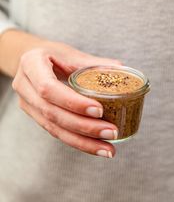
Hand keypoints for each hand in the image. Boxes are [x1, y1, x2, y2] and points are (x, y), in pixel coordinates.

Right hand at [12, 41, 121, 157]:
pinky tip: (96, 147)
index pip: (48, 88)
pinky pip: (55, 132)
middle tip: (111, 131)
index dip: (73, 102)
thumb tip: (120, 68)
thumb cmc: (52, 54)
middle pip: (52, 113)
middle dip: (83, 126)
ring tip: (108, 148)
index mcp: (31, 64)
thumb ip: (93, 62)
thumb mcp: (69, 53)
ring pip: (53, 128)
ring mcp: (27, 104)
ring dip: (83, 141)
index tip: (99, 110)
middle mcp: (24, 86)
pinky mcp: (35, 116)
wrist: (31, 61)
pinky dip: (77, 141)